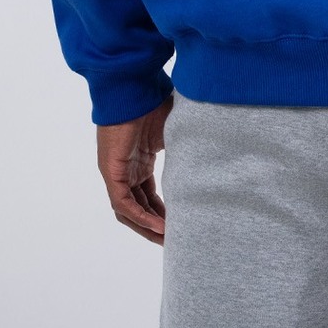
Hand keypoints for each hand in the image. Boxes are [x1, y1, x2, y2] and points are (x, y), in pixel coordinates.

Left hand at [96, 94, 173, 244]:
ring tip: (166, 240)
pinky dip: (140, 216)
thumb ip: (186, 144)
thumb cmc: (153, 100)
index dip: (162, 212)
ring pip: (129, 211)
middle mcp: (126, 170)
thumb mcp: (175, 129)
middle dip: (155, 225)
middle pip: (138, 207)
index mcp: (139, 161)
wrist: (133, 87)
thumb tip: (215, 147)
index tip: (180, 224)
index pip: (148, 196)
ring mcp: (117, 172)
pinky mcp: (112, 172)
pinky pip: (124, 203)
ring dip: (146, 227)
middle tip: (175, 240)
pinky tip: (157, 227)